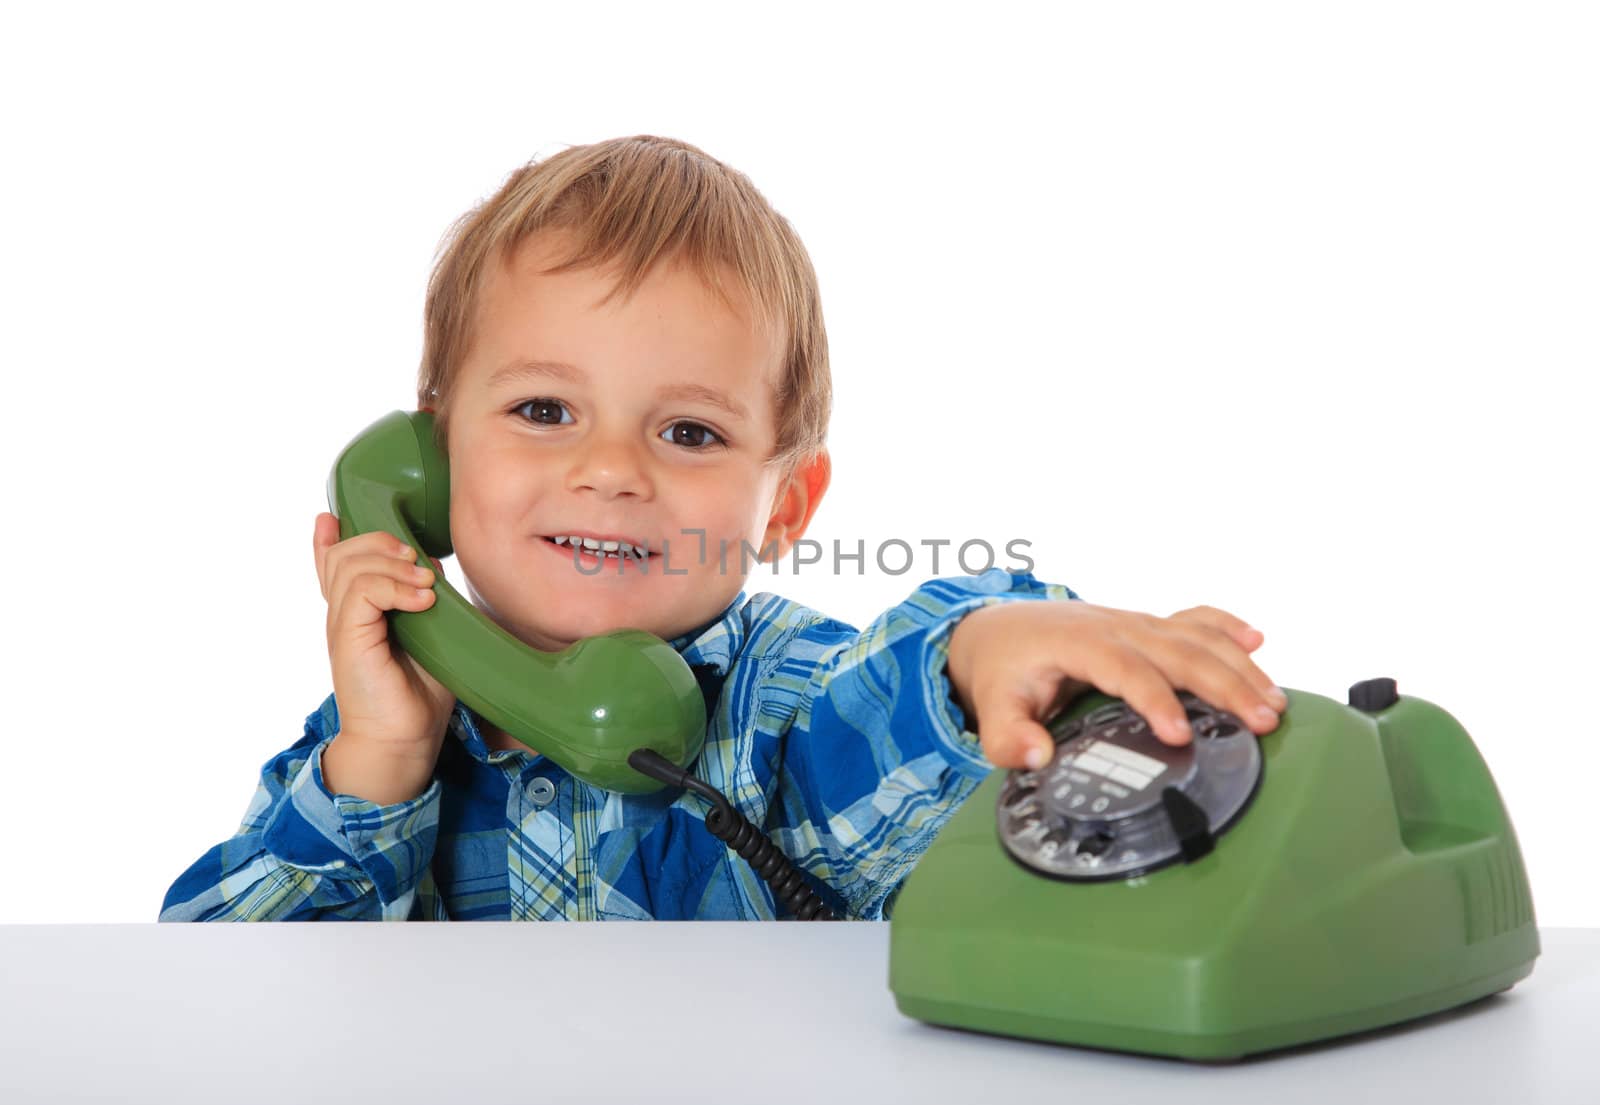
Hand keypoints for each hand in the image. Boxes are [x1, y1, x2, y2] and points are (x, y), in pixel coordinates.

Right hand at [312, 512, 456, 769]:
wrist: (404, 740)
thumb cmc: (419, 693)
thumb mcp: (428, 636)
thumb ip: (422, 600)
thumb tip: (432, 566)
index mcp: (356, 614)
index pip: (330, 566)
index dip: (328, 540)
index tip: (332, 520)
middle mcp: (342, 616)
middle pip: (343, 555)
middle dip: (381, 542)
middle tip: (416, 558)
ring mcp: (342, 627)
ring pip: (352, 566)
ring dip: (394, 564)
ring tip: (426, 582)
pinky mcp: (349, 639)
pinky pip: (362, 592)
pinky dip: (395, 587)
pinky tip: (423, 599)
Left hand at [945, 600, 1286, 770]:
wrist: (999, 629)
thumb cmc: (1003, 668)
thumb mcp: (992, 706)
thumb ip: (1006, 736)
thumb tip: (1035, 756)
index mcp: (1078, 643)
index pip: (1125, 668)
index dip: (1155, 699)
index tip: (1180, 734)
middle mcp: (1115, 626)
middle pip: (1178, 650)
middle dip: (1223, 685)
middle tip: (1261, 722)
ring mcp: (1135, 623)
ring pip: (1196, 637)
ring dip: (1239, 667)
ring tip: (1274, 703)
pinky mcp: (1147, 627)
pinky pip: (1193, 620)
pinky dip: (1226, 628)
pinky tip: (1258, 640)